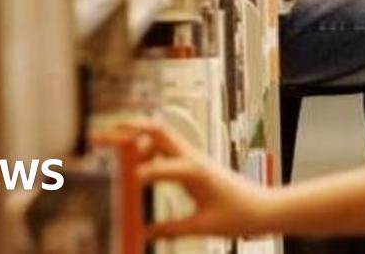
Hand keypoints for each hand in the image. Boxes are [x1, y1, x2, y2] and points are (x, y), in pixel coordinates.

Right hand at [115, 123, 275, 239]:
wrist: (264, 208)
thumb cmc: (239, 216)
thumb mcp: (203, 227)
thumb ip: (170, 230)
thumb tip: (141, 234)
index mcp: (196, 172)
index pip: (162, 167)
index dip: (140, 174)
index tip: (119, 182)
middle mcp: (193, 158)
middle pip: (157, 132)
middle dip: (128, 130)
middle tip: (100, 135)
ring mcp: (193, 157)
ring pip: (160, 135)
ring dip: (136, 134)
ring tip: (108, 140)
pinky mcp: (193, 162)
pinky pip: (166, 148)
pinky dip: (146, 148)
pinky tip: (131, 159)